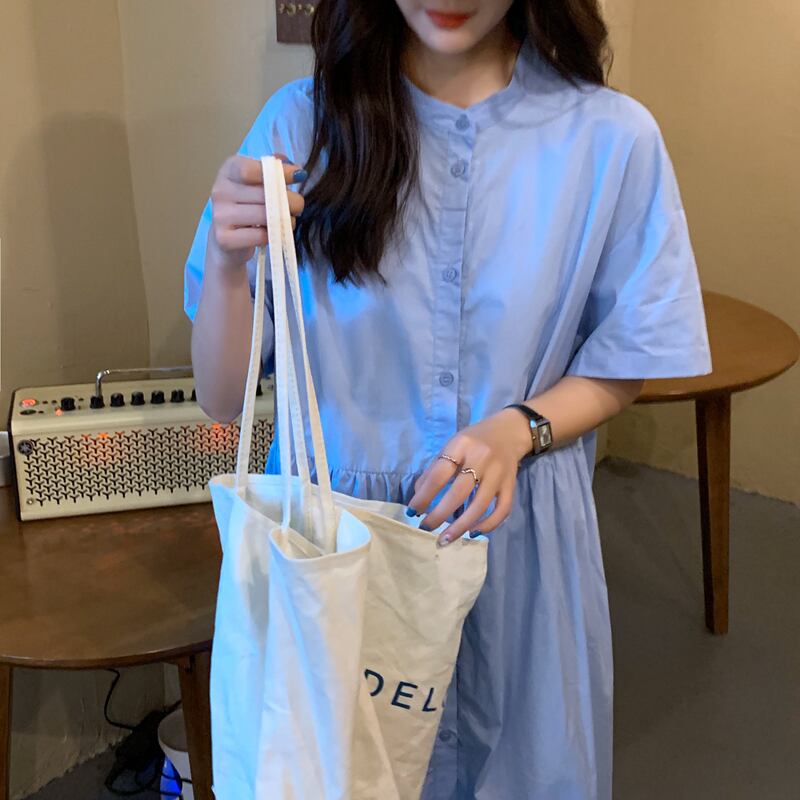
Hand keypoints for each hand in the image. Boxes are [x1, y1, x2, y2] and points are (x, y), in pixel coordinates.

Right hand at [208, 154, 305, 271]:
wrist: (227, 238)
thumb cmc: (247, 205)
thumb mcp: (259, 182)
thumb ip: (276, 171)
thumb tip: (297, 170)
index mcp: (229, 170)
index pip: (251, 170)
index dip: (279, 173)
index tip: (299, 176)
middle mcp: (220, 190)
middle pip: (263, 194)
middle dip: (291, 200)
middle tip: (298, 206)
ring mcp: (220, 215)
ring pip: (265, 216)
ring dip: (286, 219)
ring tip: (289, 220)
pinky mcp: (225, 239)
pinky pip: (261, 236)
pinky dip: (273, 234)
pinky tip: (274, 232)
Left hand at [408, 408, 531, 545]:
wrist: (509, 431)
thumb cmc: (473, 440)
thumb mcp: (451, 446)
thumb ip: (434, 469)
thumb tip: (418, 498)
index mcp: (462, 446)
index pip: (439, 474)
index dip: (424, 495)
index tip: (413, 511)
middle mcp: (482, 458)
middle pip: (459, 492)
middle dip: (440, 514)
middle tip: (425, 528)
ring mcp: (499, 473)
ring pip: (480, 505)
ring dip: (461, 526)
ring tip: (445, 539)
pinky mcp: (511, 485)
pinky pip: (502, 510)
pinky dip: (488, 525)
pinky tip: (473, 532)